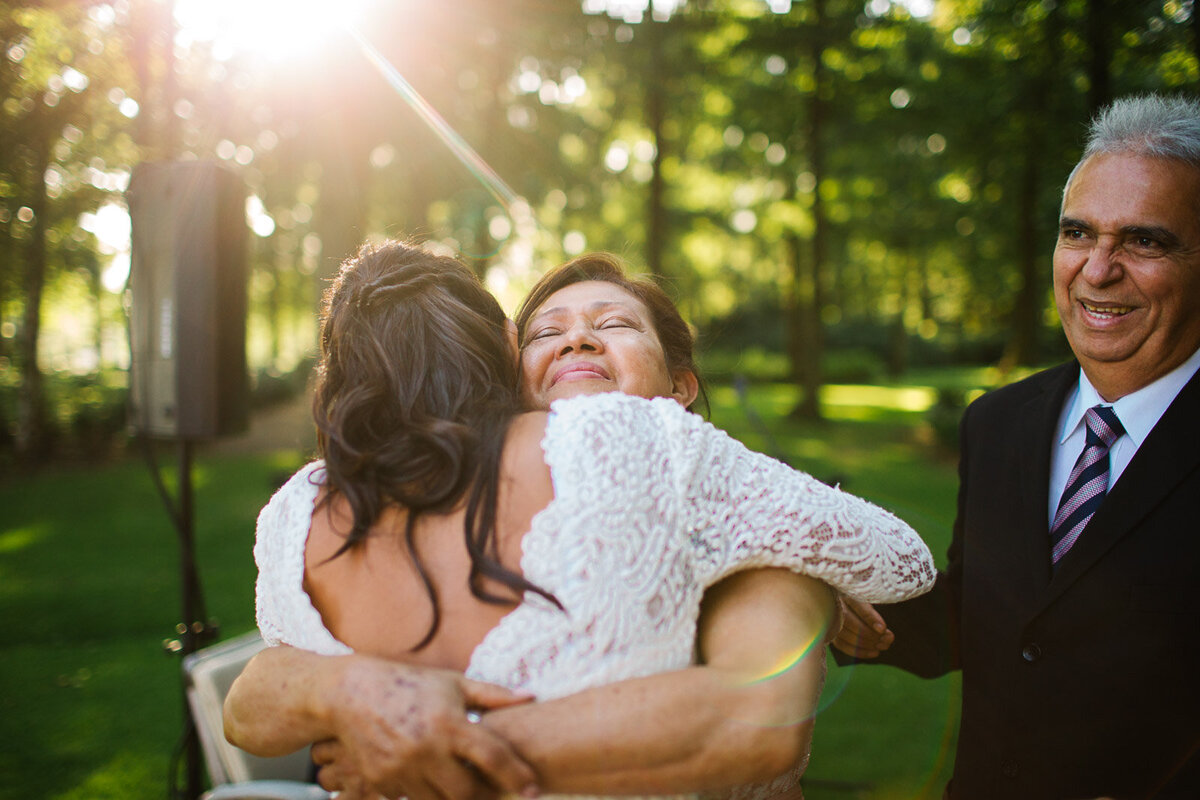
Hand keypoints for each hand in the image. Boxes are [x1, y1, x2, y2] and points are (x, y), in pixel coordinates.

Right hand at [320, 655, 539, 799]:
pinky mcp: (382, 781)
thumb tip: (532, 696)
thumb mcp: (452, 683)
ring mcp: (402, 769)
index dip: (518, 776)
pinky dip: (427, 792)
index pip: (493, 757)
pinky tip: (432, 778)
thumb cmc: (408, 684)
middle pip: (469, 793)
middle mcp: (426, 750)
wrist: (349, 693)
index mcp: (448, 723)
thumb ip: (492, 695)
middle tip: (499, 792)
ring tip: (467, 787)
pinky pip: (413, 798)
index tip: (535, 790)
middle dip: (487, 796)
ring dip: (457, 798)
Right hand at [831, 597, 892, 658]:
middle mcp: (834, 605)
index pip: (857, 606)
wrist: (841, 606)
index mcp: (845, 592)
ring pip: (845, 635)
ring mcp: (829, 620)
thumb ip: (873, 615)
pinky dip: (859, 651)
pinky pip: (842, 645)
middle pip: (850, 622)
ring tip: (882, 646)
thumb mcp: (866, 602)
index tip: (882, 629)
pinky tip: (874, 653)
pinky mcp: (830, 633)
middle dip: (870, 634)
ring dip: (867, 644)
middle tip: (886, 640)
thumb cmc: (858, 604)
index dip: (870, 618)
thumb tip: (884, 633)